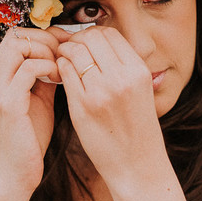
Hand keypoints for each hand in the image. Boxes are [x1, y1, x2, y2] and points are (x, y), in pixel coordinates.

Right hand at [0, 27, 67, 194]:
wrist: (16, 174)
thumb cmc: (29, 140)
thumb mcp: (38, 101)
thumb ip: (45, 77)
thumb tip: (64, 56)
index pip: (16, 37)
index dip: (43, 35)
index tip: (66, 45)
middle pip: (16, 35)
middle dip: (46, 38)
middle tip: (67, 52)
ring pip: (19, 45)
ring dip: (47, 51)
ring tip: (63, 67)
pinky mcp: (7, 103)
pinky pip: (28, 69)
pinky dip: (48, 68)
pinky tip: (61, 80)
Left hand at [54, 27, 169, 187]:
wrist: (137, 166)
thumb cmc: (136, 129)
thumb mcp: (141, 91)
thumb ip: (123, 67)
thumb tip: (98, 44)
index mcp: (138, 71)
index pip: (110, 34)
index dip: (92, 34)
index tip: (85, 42)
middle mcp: (121, 78)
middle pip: (90, 38)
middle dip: (76, 40)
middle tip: (69, 49)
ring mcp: (101, 92)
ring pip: (74, 52)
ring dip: (65, 52)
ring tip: (63, 61)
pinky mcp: (82, 107)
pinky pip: (65, 73)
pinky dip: (60, 68)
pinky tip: (61, 76)